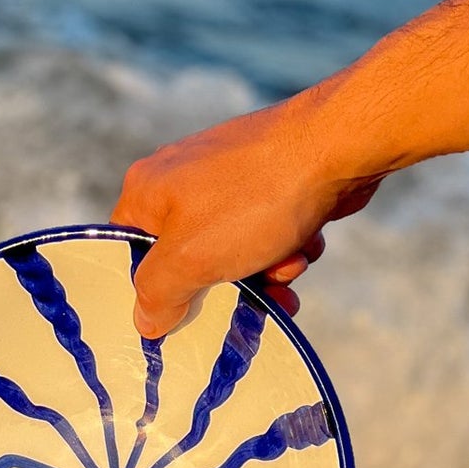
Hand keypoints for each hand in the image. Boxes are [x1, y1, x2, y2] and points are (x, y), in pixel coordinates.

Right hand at [110, 95, 382, 336]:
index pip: (130, 254)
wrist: (338, 146)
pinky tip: (306, 241)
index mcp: (147, 190)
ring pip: (233, 251)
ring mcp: (227, 177)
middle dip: (227, 287)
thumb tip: (144, 321)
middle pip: (188, 259)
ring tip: (288, 264)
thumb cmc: (254, 200)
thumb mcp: (191, 259)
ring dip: (265, 271)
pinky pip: (265, 231)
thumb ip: (157, 294)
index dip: (153, 292)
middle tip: (257, 303)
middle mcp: (181, 179)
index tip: (181, 319)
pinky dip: (285, 246)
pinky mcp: (267, 179)